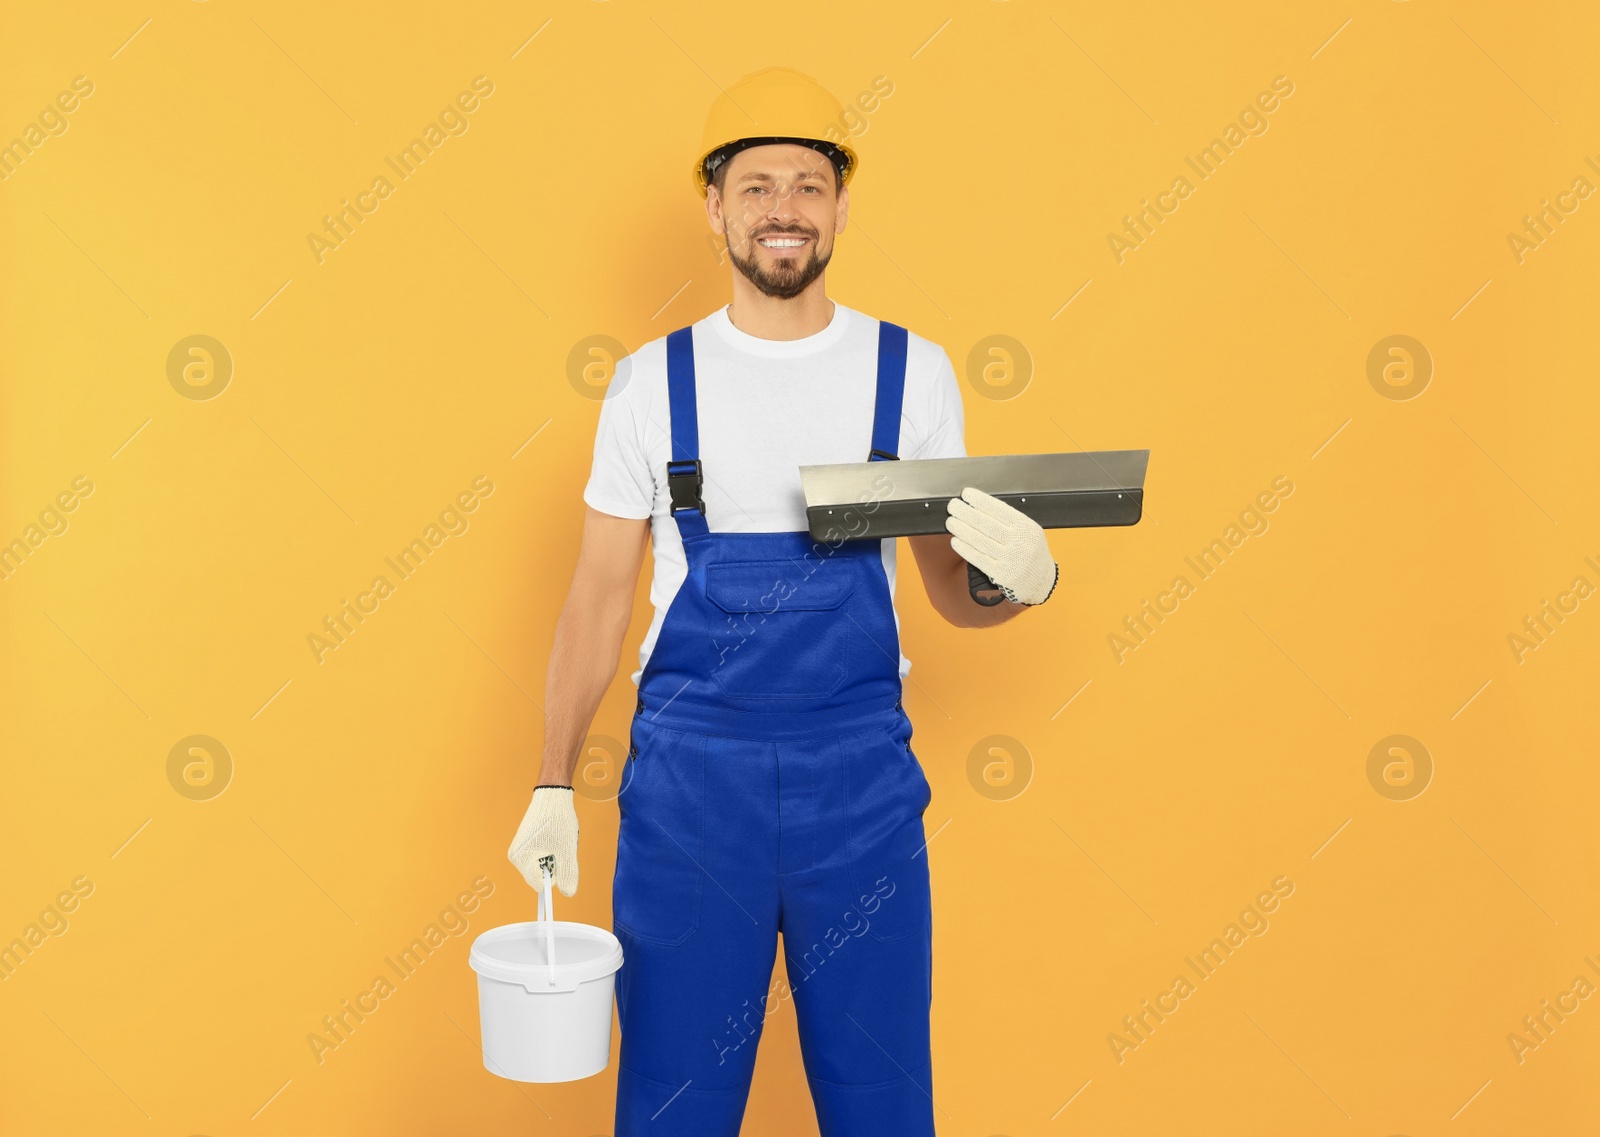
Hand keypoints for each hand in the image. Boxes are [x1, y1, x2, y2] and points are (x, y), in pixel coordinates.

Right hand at [507, 786, 579, 896]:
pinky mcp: (525, 841)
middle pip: (541, 874)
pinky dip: (552, 848)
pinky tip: (556, 835)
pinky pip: (542, 854)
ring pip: (544, 864)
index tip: (563, 859)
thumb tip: (569, 893)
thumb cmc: (558, 820)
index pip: (540, 884)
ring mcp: (520, 848)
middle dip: (556, 863)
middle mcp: (516, 856)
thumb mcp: (567, 849)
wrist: (552, 794)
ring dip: (555, 855)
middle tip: (561, 845)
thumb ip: (568, 873)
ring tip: (559, 839)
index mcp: (521, 860)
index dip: (556, 876)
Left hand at [945, 487, 1058, 605]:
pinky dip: (965, 549)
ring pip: (980, 540)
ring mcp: (1011, 559)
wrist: (1041, 580)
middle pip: (987, 524)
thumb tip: (978, 507)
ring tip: (951, 522)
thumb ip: (1009, 521)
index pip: (1000, 509)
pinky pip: (979, 558)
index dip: (980, 501)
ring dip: (962, 529)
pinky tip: (955, 540)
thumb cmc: (1030, 551)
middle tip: (953, 506)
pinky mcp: (1002, 574)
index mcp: (1026, 527)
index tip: (966, 494)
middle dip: (966, 513)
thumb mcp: (1028, 531)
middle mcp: (1019, 542)